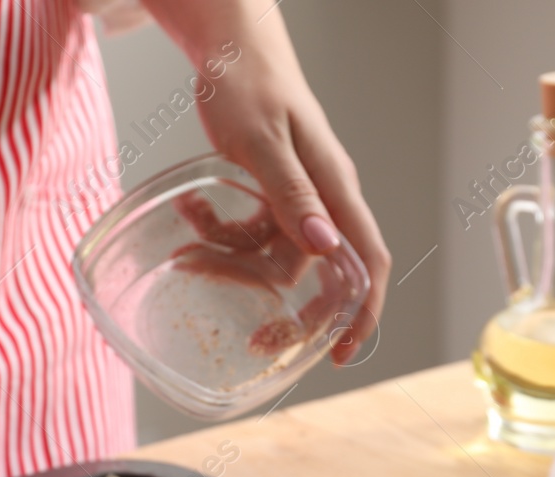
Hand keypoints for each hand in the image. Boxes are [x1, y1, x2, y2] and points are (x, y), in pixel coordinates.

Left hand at [147, 0, 391, 363]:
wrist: (227, 44)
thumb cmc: (250, 81)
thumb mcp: (263, 141)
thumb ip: (291, 195)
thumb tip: (323, 248)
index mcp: (335, 189)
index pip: (366, 263)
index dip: (361, 314)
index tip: (343, 354)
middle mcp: (322, 200)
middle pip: (316, 275)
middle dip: (284, 308)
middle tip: (252, 337)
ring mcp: (294, 198)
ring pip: (271, 258)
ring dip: (231, 263)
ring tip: (188, 253)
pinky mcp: (266, 193)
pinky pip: (248, 234)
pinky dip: (219, 236)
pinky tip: (190, 219)